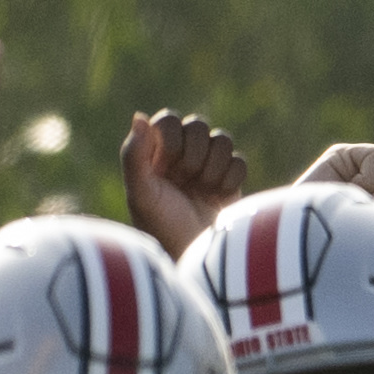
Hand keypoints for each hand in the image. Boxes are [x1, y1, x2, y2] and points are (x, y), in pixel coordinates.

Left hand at [116, 110, 247, 254]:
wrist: (197, 256)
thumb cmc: (162, 227)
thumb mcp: (141, 194)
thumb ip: (134, 155)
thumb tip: (139, 117)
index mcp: (154, 151)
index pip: (169, 120)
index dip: (172, 141)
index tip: (166, 168)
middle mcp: (180, 153)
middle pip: (198, 126)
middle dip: (194, 156)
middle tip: (186, 182)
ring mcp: (207, 165)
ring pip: (222, 140)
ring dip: (213, 168)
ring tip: (203, 192)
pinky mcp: (231, 179)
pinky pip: (239, 160)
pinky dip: (231, 180)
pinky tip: (219, 198)